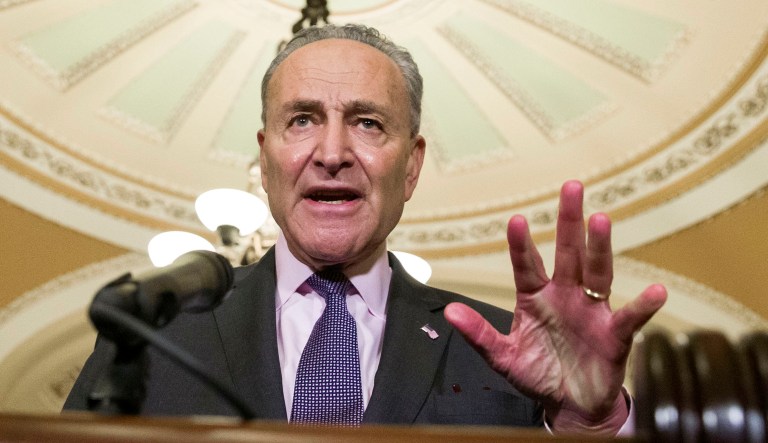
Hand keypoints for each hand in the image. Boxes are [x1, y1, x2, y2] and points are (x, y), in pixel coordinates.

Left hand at [444, 180, 666, 433]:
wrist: (570, 405)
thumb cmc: (538, 374)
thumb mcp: (503, 357)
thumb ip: (479, 334)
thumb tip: (449, 311)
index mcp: (536, 298)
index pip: (527, 266)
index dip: (522, 246)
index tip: (516, 220)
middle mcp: (565, 296)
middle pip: (568, 254)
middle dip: (569, 222)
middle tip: (571, 187)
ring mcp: (592, 311)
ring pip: (597, 273)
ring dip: (600, 248)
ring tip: (601, 220)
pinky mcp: (615, 334)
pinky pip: (631, 317)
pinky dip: (644, 305)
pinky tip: (656, 291)